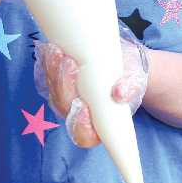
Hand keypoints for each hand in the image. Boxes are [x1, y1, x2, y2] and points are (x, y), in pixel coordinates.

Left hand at [33, 26, 149, 147]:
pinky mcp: (57, 78)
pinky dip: (48, 60)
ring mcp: (64, 96)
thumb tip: (119, 94)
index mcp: (97, 124)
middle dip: (63, 86)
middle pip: (63, 106)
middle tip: (70, 64)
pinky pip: (46, 72)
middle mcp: (76, 113)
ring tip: (59, 51)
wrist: (122, 60)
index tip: (83, 107)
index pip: (84, 135)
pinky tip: (52, 48)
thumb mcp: (135, 82)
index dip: (80, 125)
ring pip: (52, 88)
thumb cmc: (129, 78)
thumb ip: (130, 88)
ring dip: (53, 70)